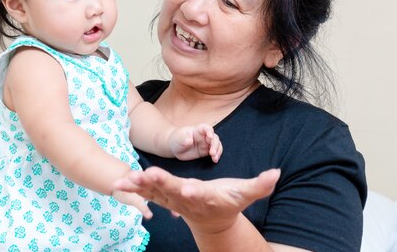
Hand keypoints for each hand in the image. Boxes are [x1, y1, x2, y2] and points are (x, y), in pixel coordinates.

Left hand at [113, 167, 279, 233]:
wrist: (214, 222)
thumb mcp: (245, 194)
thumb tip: (276, 173)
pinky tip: (120, 182)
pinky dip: (135, 187)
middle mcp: (187, 200)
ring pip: (155, 192)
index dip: (194, 191)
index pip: (200, 194)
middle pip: (172, 191)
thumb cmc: (229, 202)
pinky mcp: (165, 198)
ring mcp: (174, 201)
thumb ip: (260, 184)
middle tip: (148, 175)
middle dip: (160, 183)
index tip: (188, 188)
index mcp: (207, 197)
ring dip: (140, 186)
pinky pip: (148, 192)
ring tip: (124, 181)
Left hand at [169, 124, 222, 161]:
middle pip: (214, 137)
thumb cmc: (176, 140)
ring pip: (216, 145)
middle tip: (212, 153)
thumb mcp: (178, 138)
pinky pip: (214, 152)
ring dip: (218, 151)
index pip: (206, 128)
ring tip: (215, 158)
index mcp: (197, 130)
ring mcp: (205, 144)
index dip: (209, 131)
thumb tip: (189, 140)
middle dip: (215, 145)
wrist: (175, 148)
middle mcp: (203, 136)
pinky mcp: (206, 151)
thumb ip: (183, 138)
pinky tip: (215, 160)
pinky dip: (216, 155)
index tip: (210, 137)